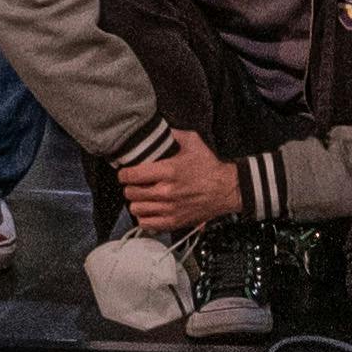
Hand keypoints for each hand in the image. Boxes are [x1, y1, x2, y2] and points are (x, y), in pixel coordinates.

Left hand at [123, 129, 244, 230]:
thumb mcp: (193, 142)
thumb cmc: (208, 166)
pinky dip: (144, 216)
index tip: (126, 172)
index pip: (131, 175)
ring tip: (143, 196)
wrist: (226, 189)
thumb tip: (155, 128)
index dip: (124, 173)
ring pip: (135, 209)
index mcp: (169, 170)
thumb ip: (172, 134)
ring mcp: (169, 209)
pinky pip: (146, 223)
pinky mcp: (173, 222)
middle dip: (130, 186)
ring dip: (136, 201)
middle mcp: (166, 192)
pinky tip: (150, 208)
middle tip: (136, 183)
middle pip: (130, 193)